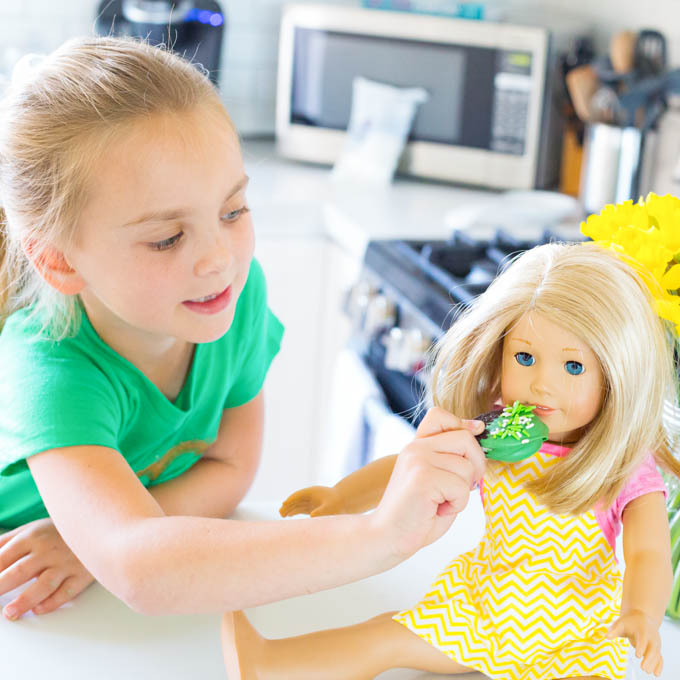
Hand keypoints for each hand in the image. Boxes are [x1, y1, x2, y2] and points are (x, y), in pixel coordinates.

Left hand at [0, 518, 93, 619]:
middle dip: (0, 586)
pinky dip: (53, 602)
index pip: (3, 558)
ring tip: (10, 612)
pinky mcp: (82, 575)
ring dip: (26, 600)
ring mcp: (67, 563)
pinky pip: (67, 592)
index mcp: (32, 537)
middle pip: (20, 571)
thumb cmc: (58, 532)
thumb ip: (5, 544)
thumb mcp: (31, 529)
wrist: (98, 524)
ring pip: (45, 584)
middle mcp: (49, 550)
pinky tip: (39, 608)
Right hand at [279, 486, 344, 516]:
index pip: (299, 495)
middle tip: (280, 513)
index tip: (284, 504)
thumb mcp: (330, 507)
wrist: (345, 501)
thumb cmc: (338, 504)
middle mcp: (311, 496)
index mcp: (313, 492)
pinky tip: (289, 515)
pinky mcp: (313, 506)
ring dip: (290, 509)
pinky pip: (301, 508)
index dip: (291, 499)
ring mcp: (311, 501)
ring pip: (297, 504)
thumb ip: (321, 511)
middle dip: (288, 505)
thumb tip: (312, 516)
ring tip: (282, 515)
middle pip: (296, 500)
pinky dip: (295, 511)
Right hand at [370, 407, 484, 560]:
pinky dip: (457, 505)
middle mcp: (416, 448)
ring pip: (467, 467)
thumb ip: (452, 457)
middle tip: (464, 486)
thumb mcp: (436, 478)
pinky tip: (437, 510)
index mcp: (417, 446)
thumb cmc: (416, 514)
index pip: (440, 416)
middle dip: (477, 465)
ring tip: (442, 502)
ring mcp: (418, 460)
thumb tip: (479, 429)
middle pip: (466, 439)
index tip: (468, 449)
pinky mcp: (422, 478)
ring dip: (463, 492)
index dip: (462, 427)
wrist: (386, 538)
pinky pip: (461, 487)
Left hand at [607, 610, 662, 675]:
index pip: (643, 640)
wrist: (642, 617)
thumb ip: (614, 630)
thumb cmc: (629, 622)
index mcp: (643, 630)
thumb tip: (606, 637)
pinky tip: (656, 674)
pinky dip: (659, 666)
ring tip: (647, 672)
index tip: (637, 656)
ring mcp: (656, 643)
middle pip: (652, 649)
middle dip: (648, 659)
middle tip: (643, 668)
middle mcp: (652, 637)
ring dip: (653, 664)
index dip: (641, 647)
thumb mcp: (621, 623)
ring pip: (656, 655)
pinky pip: (660, 658)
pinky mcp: (657, 648)